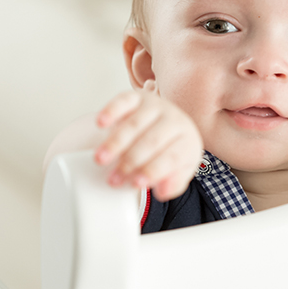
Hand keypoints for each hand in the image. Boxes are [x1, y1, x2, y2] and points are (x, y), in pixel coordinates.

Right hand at [94, 80, 203, 200]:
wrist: (170, 125)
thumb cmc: (171, 151)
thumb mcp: (178, 171)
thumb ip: (173, 184)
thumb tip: (163, 191)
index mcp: (187, 140)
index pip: (172, 157)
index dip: (152, 171)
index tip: (135, 184)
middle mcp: (174, 120)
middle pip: (151, 141)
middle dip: (130, 161)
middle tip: (113, 178)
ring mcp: (155, 106)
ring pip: (134, 124)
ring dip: (115, 143)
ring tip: (101, 159)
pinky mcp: (137, 97)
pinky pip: (124, 101)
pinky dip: (111, 111)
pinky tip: (101, 123)